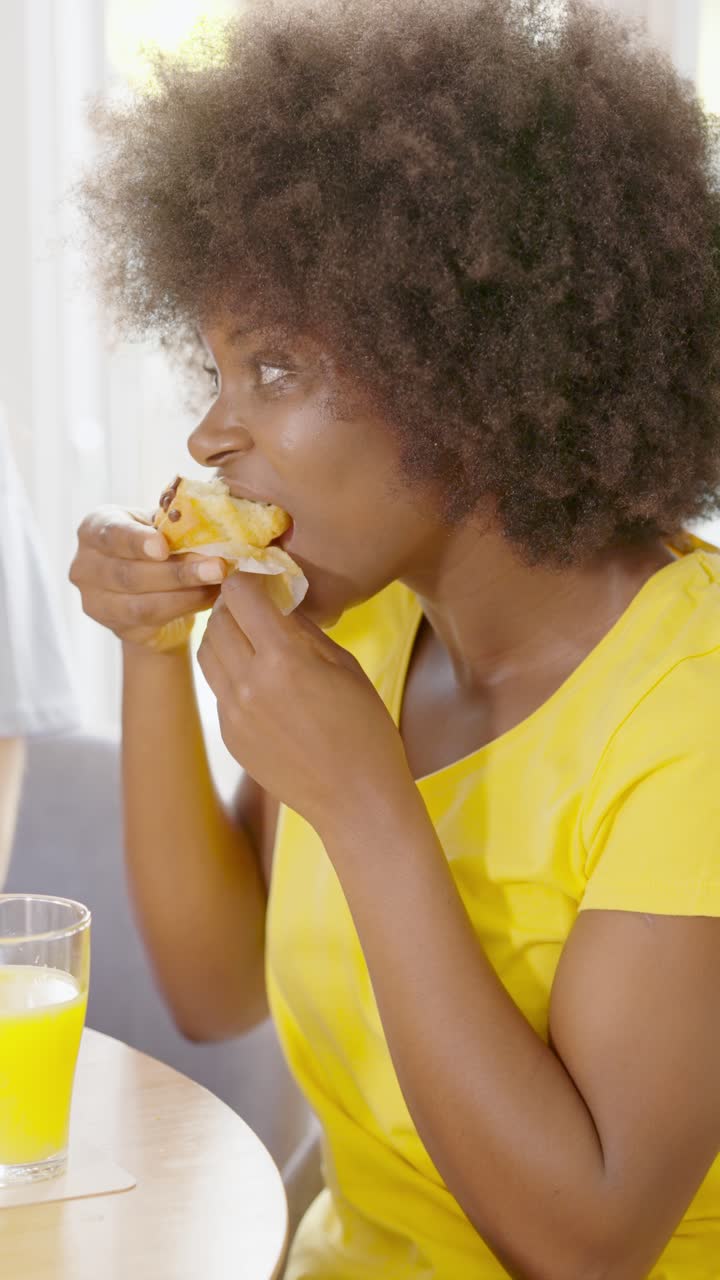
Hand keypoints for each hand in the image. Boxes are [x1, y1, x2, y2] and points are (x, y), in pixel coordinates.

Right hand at [69, 506, 226, 652]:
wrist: (151, 588)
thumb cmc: (157, 545)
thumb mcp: (161, 526)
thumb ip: (176, 522)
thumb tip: (211, 522)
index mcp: (94, 528)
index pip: (111, 534)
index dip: (137, 541)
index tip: (163, 547)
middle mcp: (85, 566)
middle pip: (129, 574)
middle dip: (177, 572)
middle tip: (217, 567)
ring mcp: (96, 602)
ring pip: (142, 604)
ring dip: (186, 594)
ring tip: (218, 583)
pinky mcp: (117, 628)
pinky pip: (153, 621)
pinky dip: (186, 607)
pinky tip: (209, 597)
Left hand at [197, 573, 413, 832]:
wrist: (357, 799)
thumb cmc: (365, 728)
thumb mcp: (344, 666)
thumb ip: (304, 631)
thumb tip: (279, 602)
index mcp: (283, 659)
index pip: (241, 596)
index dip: (248, 579)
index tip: (262, 578)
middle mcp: (248, 683)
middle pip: (217, 621)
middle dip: (234, 604)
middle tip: (255, 602)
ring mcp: (233, 714)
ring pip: (207, 652)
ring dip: (223, 634)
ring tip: (250, 636)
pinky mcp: (229, 736)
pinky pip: (218, 688)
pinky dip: (230, 670)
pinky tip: (259, 677)